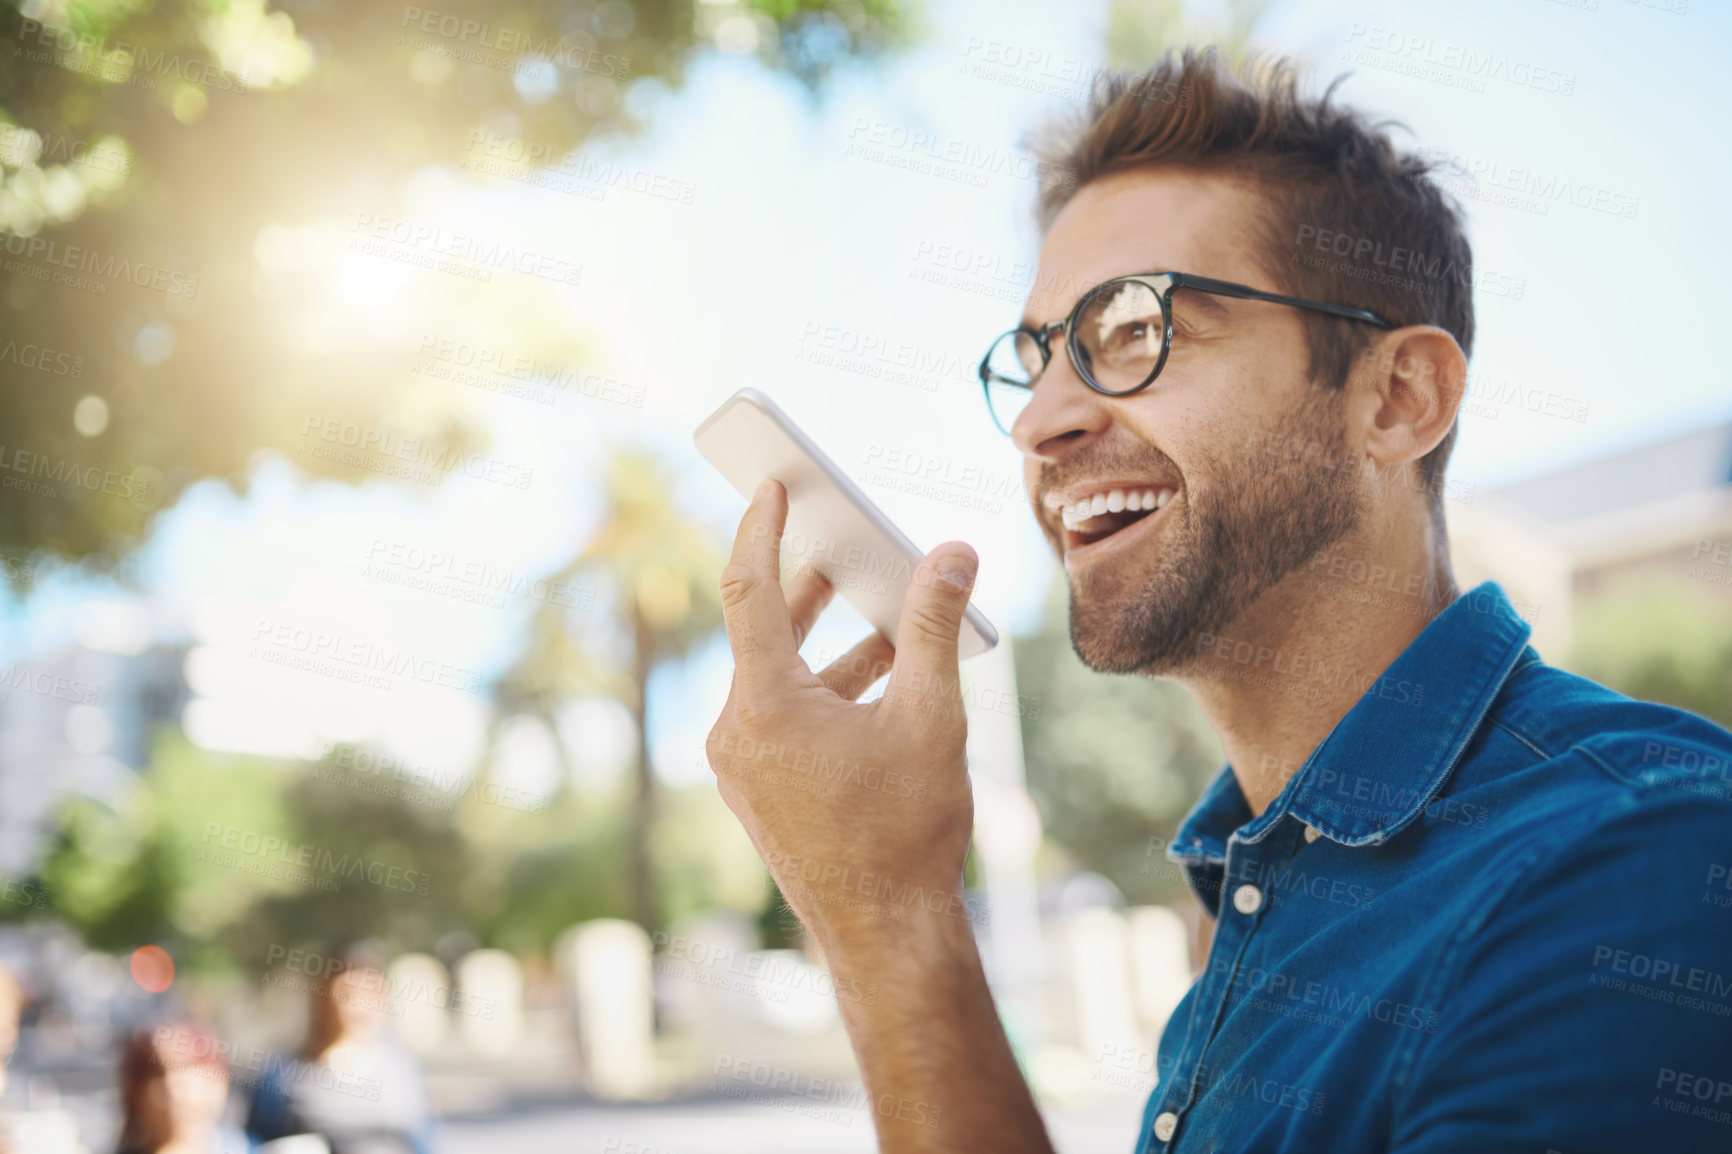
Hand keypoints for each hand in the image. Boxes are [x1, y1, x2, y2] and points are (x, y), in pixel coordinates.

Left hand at [706, 479, 982, 949]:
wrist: (885, 933)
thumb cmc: (906, 830)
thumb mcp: (930, 714)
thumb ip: (934, 625)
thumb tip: (952, 553)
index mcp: (765, 704)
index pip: (748, 590)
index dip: (761, 530)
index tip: (772, 486)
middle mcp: (737, 731)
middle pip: (764, 632)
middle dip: (810, 584)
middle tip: (839, 537)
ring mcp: (742, 766)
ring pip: (778, 677)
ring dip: (829, 643)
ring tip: (884, 613)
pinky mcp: (758, 790)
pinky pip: (782, 716)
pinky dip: (824, 689)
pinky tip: (879, 681)